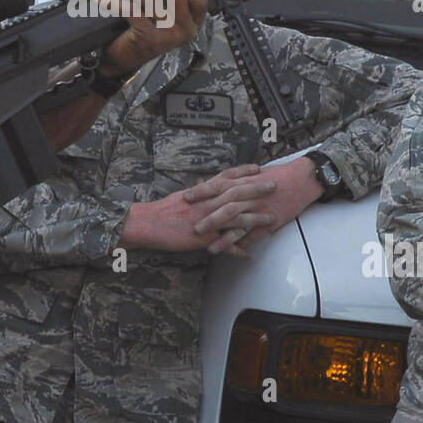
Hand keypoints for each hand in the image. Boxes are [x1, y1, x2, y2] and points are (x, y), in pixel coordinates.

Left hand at [98, 0, 207, 75]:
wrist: (124, 58)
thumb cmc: (142, 30)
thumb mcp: (158, 11)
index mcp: (193, 22)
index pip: (199, 0)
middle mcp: (186, 31)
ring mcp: (169, 37)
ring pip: (151, 1)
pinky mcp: (150, 39)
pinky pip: (133, 11)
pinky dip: (115, 2)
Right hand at [119, 164, 274, 257]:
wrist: (148, 223)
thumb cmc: (162, 210)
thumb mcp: (183, 198)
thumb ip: (198, 194)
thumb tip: (206, 187)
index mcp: (202, 192)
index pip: (227, 177)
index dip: (244, 172)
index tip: (258, 168)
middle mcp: (207, 203)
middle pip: (237, 193)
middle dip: (257, 189)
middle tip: (274, 185)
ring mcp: (207, 220)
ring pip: (236, 217)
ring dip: (255, 218)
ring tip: (271, 219)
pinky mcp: (203, 237)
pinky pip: (224, 244)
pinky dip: (236, 249)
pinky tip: (248, 254)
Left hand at [187, 157, 323, 247]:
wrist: (302, 179)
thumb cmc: (277, 175)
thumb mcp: (254, 173)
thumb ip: (235, 179)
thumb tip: (216, 183)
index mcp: (243, 182)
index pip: (218, 186)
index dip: (201, 192)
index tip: (186, 198)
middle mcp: (250, 196)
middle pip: (225, 207)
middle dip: (208, 218)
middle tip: (193, 228)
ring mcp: (260, 210)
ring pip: (239, 225)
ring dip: (224, 238)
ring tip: (210, 248)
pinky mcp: (270, 222)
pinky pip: (255, 235)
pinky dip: (244, 244)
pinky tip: (234, 253)